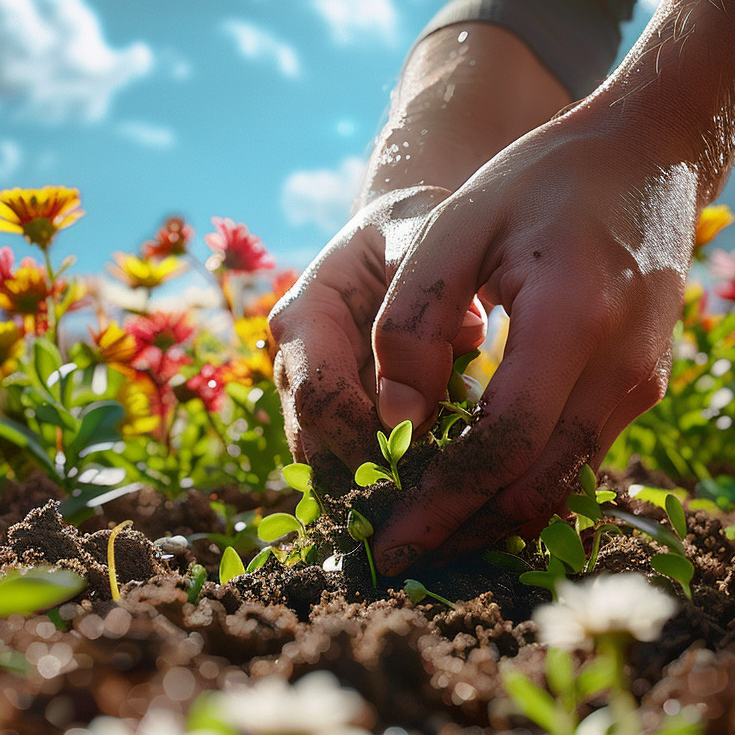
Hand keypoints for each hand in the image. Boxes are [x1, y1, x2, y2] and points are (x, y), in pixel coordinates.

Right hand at [269, 186, 486, 492]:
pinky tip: (431, 498)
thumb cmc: (413, 230)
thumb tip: (439, 369)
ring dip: (374, 492)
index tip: (424, 457)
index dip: (363, 437)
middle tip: (432, 500)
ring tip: (433, 505)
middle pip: (315, 445)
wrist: (405, 236)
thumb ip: (422, 296)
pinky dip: (385, 488)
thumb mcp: (420, 233)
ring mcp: (311, 399)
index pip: (318, 397)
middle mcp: (295, 366)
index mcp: (303, 318)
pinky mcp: (336, 421)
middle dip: (368, 478)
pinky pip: (349, 470)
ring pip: (327, 468)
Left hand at [369, 109, 696, 574]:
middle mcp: (621, 370)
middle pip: (534, 490)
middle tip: (392, 555)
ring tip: (421, 533)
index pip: (502, 446)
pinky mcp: (640, 390)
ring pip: (558, 488)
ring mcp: (640, 386)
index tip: (384, 542)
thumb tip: (393, 422)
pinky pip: (573, 461)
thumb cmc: (542, 181)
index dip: (439, 504)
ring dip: (489, 519)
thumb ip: (415, 323)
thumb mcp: (458, 224)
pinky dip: (519, 487)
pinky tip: (469, 490)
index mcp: (573, 321)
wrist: (651, 156)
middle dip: (460, 533)